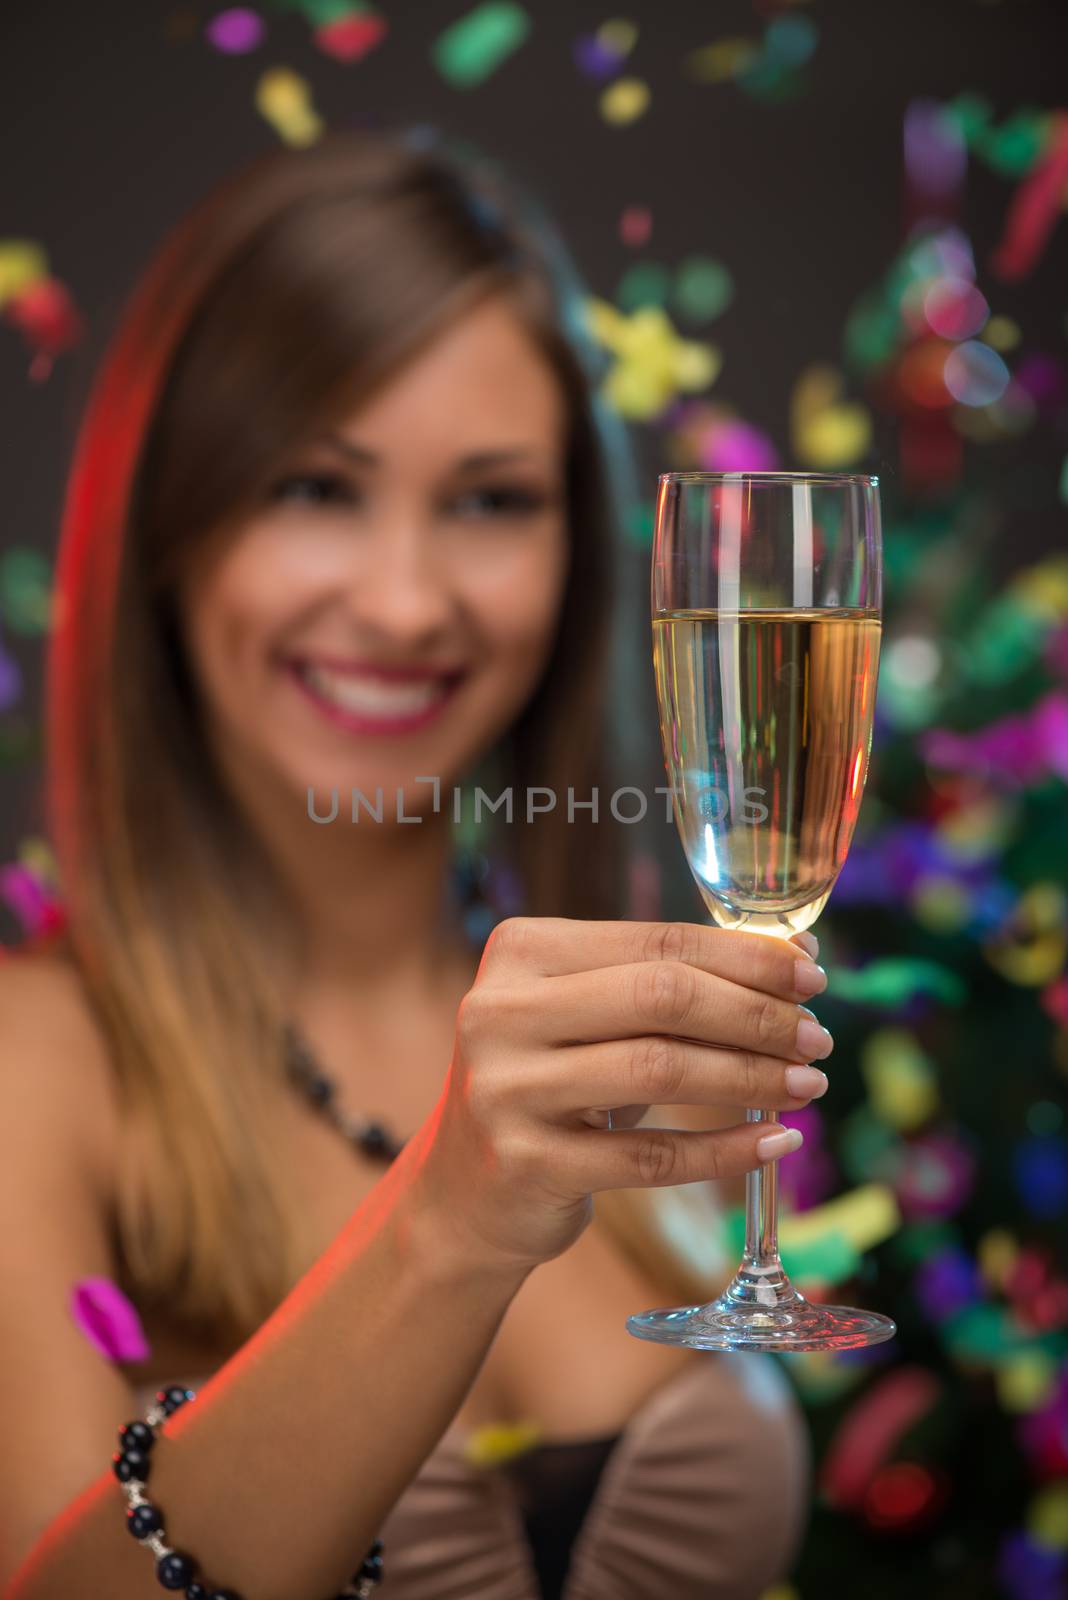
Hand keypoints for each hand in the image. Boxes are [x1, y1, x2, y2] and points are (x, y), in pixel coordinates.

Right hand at [413, 918, 829, 1276]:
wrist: (464, 1193)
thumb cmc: (549, 1086)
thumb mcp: (584, 1018)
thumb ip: (665, 981)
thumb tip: (794, 956)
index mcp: (521, 950)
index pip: (657, 941)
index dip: (746, 958)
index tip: (812, 974)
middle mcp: (502, 1011)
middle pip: (662, 997)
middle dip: (756, 1014)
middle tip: (817, 1036)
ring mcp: (508, 1089)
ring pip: (661, 1071)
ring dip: (751, 1077)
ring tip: (806, 1084)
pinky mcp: (526, 1164)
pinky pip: (651, 1156)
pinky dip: (725, 1150)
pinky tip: (773, 1142)